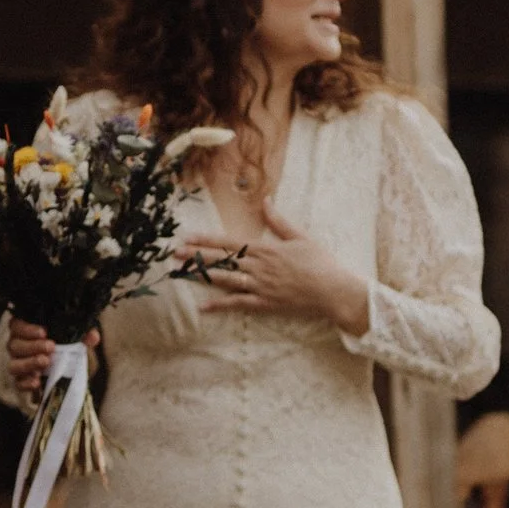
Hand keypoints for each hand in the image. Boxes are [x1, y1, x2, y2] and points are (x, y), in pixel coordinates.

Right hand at [6, 317, 96, 403]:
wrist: (70, 375)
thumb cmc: (67, 350)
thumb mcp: (77, 342)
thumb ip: (83, 337)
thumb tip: (93, 336)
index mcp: (26, 332)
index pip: (17, 326)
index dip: (27, 328)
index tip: (44, 332)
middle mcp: (18, 347)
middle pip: (14, 345)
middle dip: (32, 346)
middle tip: (50, 347)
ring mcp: (18, 365)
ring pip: (14, 364)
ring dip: (29, 363)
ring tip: (45, 362)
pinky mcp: (22, 382)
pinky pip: (18, 383)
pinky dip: (26, 383)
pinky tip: (37, 381)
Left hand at [196, 202, 370, 338]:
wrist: (333, 291)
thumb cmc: (320, 263)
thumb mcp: (300, 237)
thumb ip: (279, 221)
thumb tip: (266, 201)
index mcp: (265, 249)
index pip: (229, 242)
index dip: (206, 240)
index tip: (188, 236)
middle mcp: (258, 266)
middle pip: (221, 259)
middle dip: (197, 256)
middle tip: (175, 254)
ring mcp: (260, 286)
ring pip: (225, 279)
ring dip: (202, 276)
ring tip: (182, 273)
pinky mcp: (264, 303)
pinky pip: (238, 304)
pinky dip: (220, 305)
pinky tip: (203, 306)